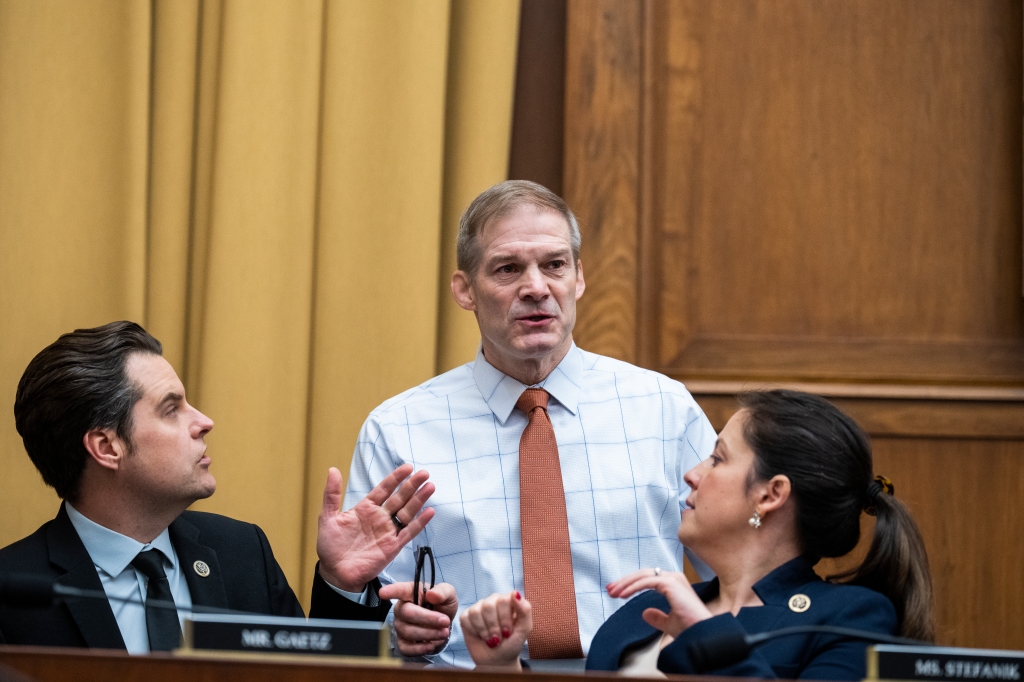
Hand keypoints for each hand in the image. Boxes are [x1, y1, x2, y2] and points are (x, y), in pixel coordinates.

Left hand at [316, 464, 434, 591]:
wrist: (335, 573)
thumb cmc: (330, 547)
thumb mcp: (327, 517)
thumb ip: (331, 494)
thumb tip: (333, 470)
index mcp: (366, 508)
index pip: (384, 489)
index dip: (396, 478)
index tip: (408, 467)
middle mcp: (380, 518)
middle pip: (400, 498)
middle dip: (412, 485)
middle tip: (424, 473)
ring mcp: (388, 532)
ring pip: (407, 512)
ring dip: (419, 500)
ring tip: (430, 487)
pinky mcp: (393, 546)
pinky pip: (409, 532)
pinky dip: (419, 523)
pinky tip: (429, 512)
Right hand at [379, 581, 457, 656]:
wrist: (444, 624)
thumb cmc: (442, 605)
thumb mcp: (448, 594)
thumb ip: (443, 592)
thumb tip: (432, 595)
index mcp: (411, 592)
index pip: (399, 590)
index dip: (391, 591)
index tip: (383, 593)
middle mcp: (401, 609)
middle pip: (408, 614)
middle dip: (428, 619)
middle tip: (445, 621)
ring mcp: (400, 626)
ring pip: (408, 632)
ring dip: (429, 634)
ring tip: (444, 632)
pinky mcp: (403, 642)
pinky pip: (405, 648)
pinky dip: (420, 648)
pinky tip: (431, 645)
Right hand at [459, 591, 530, 669]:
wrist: (497, 660)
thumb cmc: (512, 643)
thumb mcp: (524, 629)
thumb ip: (525, 610)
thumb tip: (516, 594)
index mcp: (508, 600)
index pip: (504, 599)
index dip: (504, 618)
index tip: (507, 632)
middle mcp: (493, 601)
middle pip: (488, 605)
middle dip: (494, 626)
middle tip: (498, 638)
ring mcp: (479, 607)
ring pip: (476, 612)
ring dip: (484, 631)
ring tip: (490, 639)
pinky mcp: (467, 616)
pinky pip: (466, 618)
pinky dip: (474, 631)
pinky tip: (480, 636)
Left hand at [606, 569, 711, 636]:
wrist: (701, 635)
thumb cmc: (691, 629)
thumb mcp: (669, 623)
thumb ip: (658, 617)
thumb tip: (645, 613)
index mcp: (675, 583)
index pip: (648, 578)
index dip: (631, 583)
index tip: (617, 591)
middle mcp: (674, 577)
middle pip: (643, 573)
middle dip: (624, 581)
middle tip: (610, 589)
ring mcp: (673, 578)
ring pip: (643, 575)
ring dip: (625, 583)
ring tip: (613, 592)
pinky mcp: (671, 583)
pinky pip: (646, 582)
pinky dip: (632, 587)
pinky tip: (623, 594)